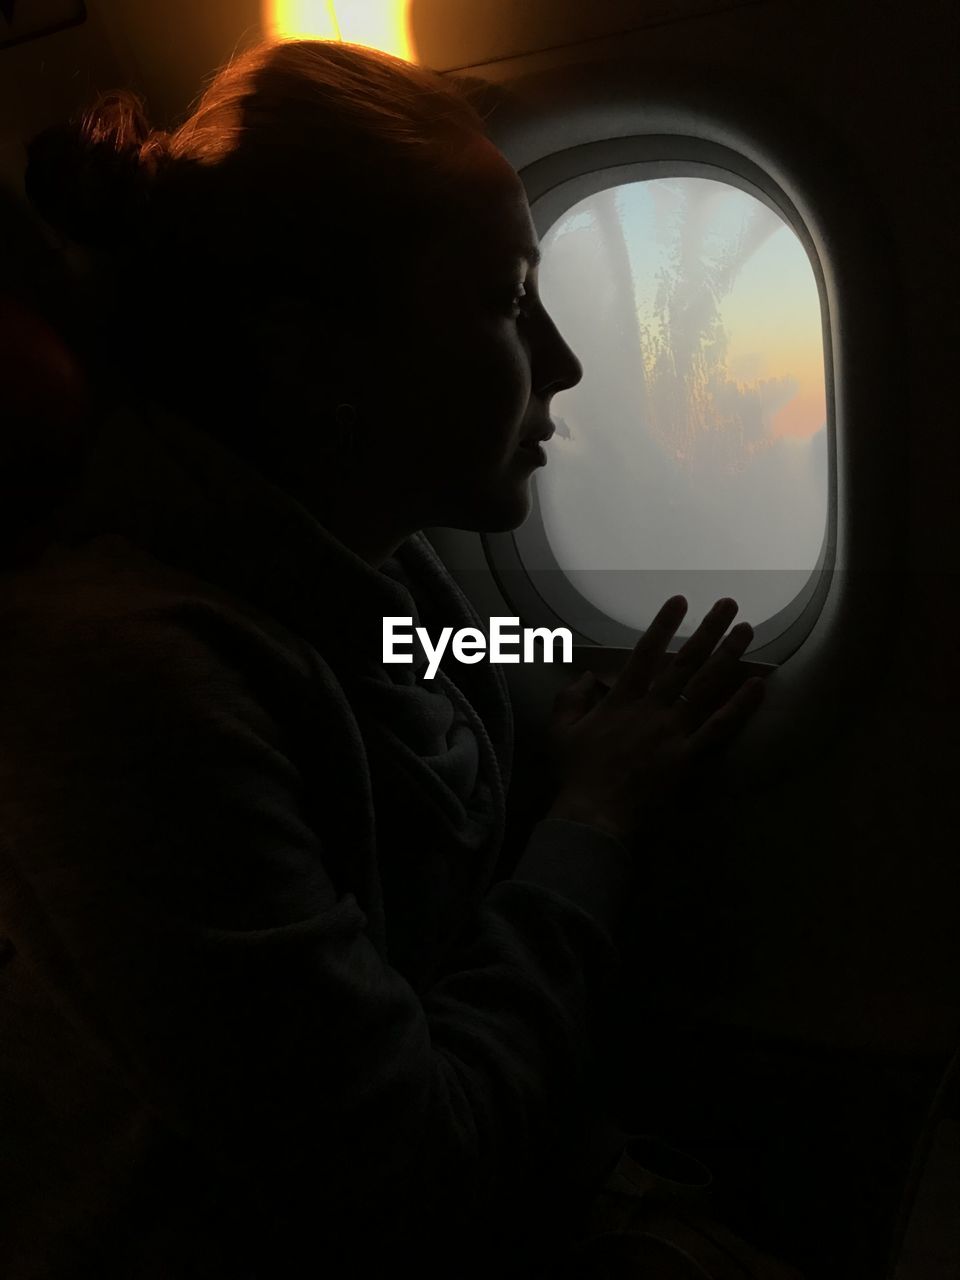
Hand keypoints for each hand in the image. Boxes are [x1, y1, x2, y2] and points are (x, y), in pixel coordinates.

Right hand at [547, 596, 764, 843]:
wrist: (595, 813)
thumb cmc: (575, 772)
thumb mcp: (560, 729)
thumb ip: (570, 698)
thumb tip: (586, 676)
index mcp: (621, 699)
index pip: (646, 652)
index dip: (664, 624)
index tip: (681, 600)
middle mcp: (652, 707)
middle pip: (686, 661)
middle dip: (709, 630)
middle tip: (729, 605)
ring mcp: (673, 730)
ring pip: (707, 686)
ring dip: (729, 656)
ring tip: (747, 631)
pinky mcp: (689, 756)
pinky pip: (719, 727)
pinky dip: (740, 706)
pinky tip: (757, 685)